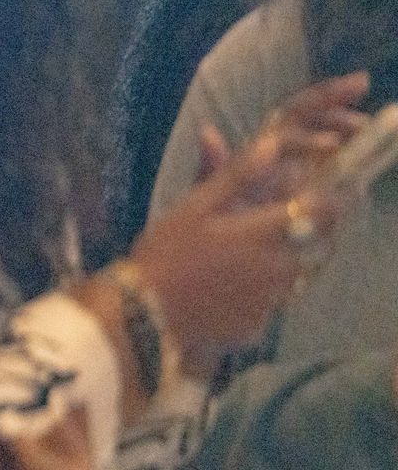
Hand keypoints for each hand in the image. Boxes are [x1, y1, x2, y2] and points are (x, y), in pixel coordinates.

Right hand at [135, 72, 368, 360]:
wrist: (143, 313)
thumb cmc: (165, 252)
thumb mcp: (194, 206)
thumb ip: (236, 176)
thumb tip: (270, 144)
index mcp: (262, 233)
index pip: (322, 211)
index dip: (327, 201)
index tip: (316, 195)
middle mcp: (277, 269)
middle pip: (317, 246)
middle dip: (307, 233)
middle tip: (275, 226)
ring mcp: (270, 301)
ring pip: (297, 276)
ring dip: (286, 263)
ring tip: (245, 258)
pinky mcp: (259, 326)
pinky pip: (273, 304)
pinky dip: (261, 294)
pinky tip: (229, 289)